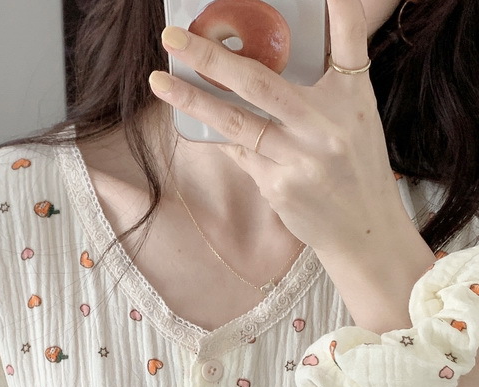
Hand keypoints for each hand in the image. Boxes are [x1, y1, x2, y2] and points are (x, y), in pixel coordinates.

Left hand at [150, 0, 434, 328]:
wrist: (363, 229)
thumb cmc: (355, 167)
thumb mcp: (356, 118)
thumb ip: (324, 87)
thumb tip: (269, 60)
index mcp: (354, 98)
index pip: (347, 39)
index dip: (335, 9)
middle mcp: (326, 125)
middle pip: (261, 83)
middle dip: (212, 58)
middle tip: (174, 36)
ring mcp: (299, 159)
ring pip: (236, 122)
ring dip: (193, 99)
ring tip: (159, 80)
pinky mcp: (278, 186)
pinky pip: (238, 152)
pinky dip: (218, 134)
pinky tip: (192, 120)